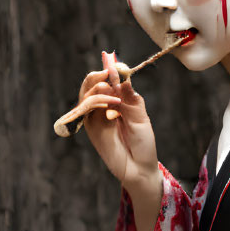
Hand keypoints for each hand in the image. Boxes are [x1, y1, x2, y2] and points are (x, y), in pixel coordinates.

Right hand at [77, 50, 157, 193]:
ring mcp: (95, 117)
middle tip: (108, 72)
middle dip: (98, 76)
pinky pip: (87, 109)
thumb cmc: (143, 144)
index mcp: (118, 102)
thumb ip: (131, 100)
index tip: (115, 63)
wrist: (139, 167)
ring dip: (99, 90)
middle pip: (92, 84)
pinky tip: (112, 103)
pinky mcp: (90, 128)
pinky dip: (96, 101)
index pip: (109, 81)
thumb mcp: (141, 118)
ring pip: (87, 94)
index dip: (110, 71)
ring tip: (115, 97)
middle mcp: (104, 107)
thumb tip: (123, 80)